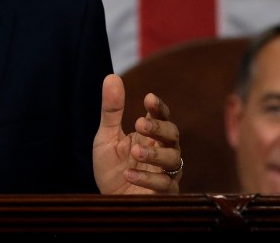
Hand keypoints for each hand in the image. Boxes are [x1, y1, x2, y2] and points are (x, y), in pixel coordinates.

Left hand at [92, 73, 181, 194]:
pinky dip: (147, 179)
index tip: (149, 98)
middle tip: (139, 124)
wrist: (108, 203)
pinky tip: (129, 175)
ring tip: (135, 152)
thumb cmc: (111, 168)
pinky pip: (164, 185)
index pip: (161, 116)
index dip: (159, 107)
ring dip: (154, 154)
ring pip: (173, 159)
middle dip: (159, 128)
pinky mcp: (164, 194)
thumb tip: (112, 77)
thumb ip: (111, 111)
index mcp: (150, 135)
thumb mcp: (106, 137)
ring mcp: (166, 173)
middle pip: (173, 135)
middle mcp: (162, 151)